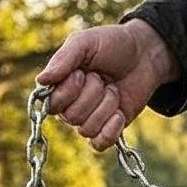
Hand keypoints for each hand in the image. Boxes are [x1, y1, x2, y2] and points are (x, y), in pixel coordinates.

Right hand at [37, 22, 178, 151]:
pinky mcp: (107, 130)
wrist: (145, 54)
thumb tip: (40, 81)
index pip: (52, 104)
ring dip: (106, 106)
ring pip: (87, 129)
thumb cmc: (112, 44)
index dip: (69, 91)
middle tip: (102, 78)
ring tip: (113, 89)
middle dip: (93, 94)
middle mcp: (71, 106)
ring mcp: (90, 119)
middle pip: (72, 117)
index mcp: (61, 86)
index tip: (82, 73)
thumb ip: (63, 59)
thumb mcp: (86, 42)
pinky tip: (119, 113)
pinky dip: (111, 130)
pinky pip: (100, 143)